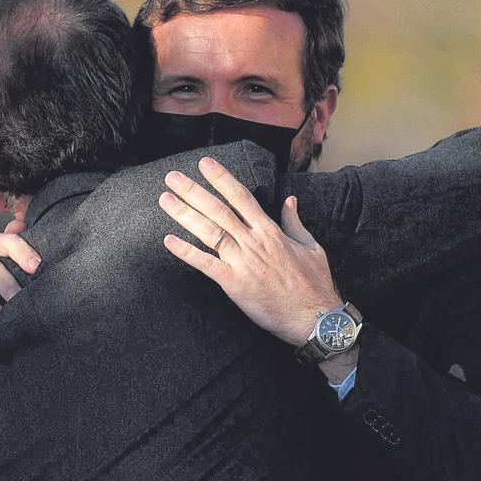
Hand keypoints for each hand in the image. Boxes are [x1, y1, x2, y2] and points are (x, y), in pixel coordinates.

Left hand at [158, 156, 342, 346]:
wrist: (315, 316)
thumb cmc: (314, 283)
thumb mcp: (310, 246)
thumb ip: (294, 222)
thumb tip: (289, 200)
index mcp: (270, 231)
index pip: (241, 197)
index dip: (221, 178)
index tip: (205, 164)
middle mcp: (253, 242)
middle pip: (218, 210)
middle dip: (194, 191)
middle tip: (173, 176)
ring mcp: (243, 262)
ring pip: (209, 232)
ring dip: (185, 214)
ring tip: (165, 199)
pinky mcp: (235, 284)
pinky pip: (206, 265)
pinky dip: (187, 252)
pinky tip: (169, 241)